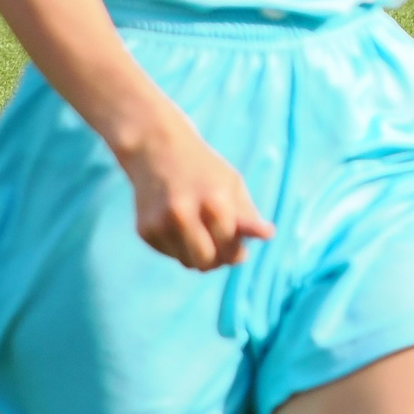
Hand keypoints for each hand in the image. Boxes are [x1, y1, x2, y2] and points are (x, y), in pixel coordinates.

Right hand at [117, 115, 273, 270]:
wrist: (157, 150)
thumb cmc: (204, 170)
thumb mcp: (232, 186)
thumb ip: (248, 215)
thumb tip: (268, 235)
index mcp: (214, 203)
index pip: (230, 249)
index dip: (238, 251)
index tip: (239, 246)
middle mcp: (184, 215)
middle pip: (206, 263)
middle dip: (218, 259)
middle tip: (221, 246)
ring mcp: (160, 224)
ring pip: (187, 263)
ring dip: (198, 255)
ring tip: (201, 232)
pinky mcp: (144, 230)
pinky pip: (170, 254)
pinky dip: (179, 246)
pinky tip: (180, 224)